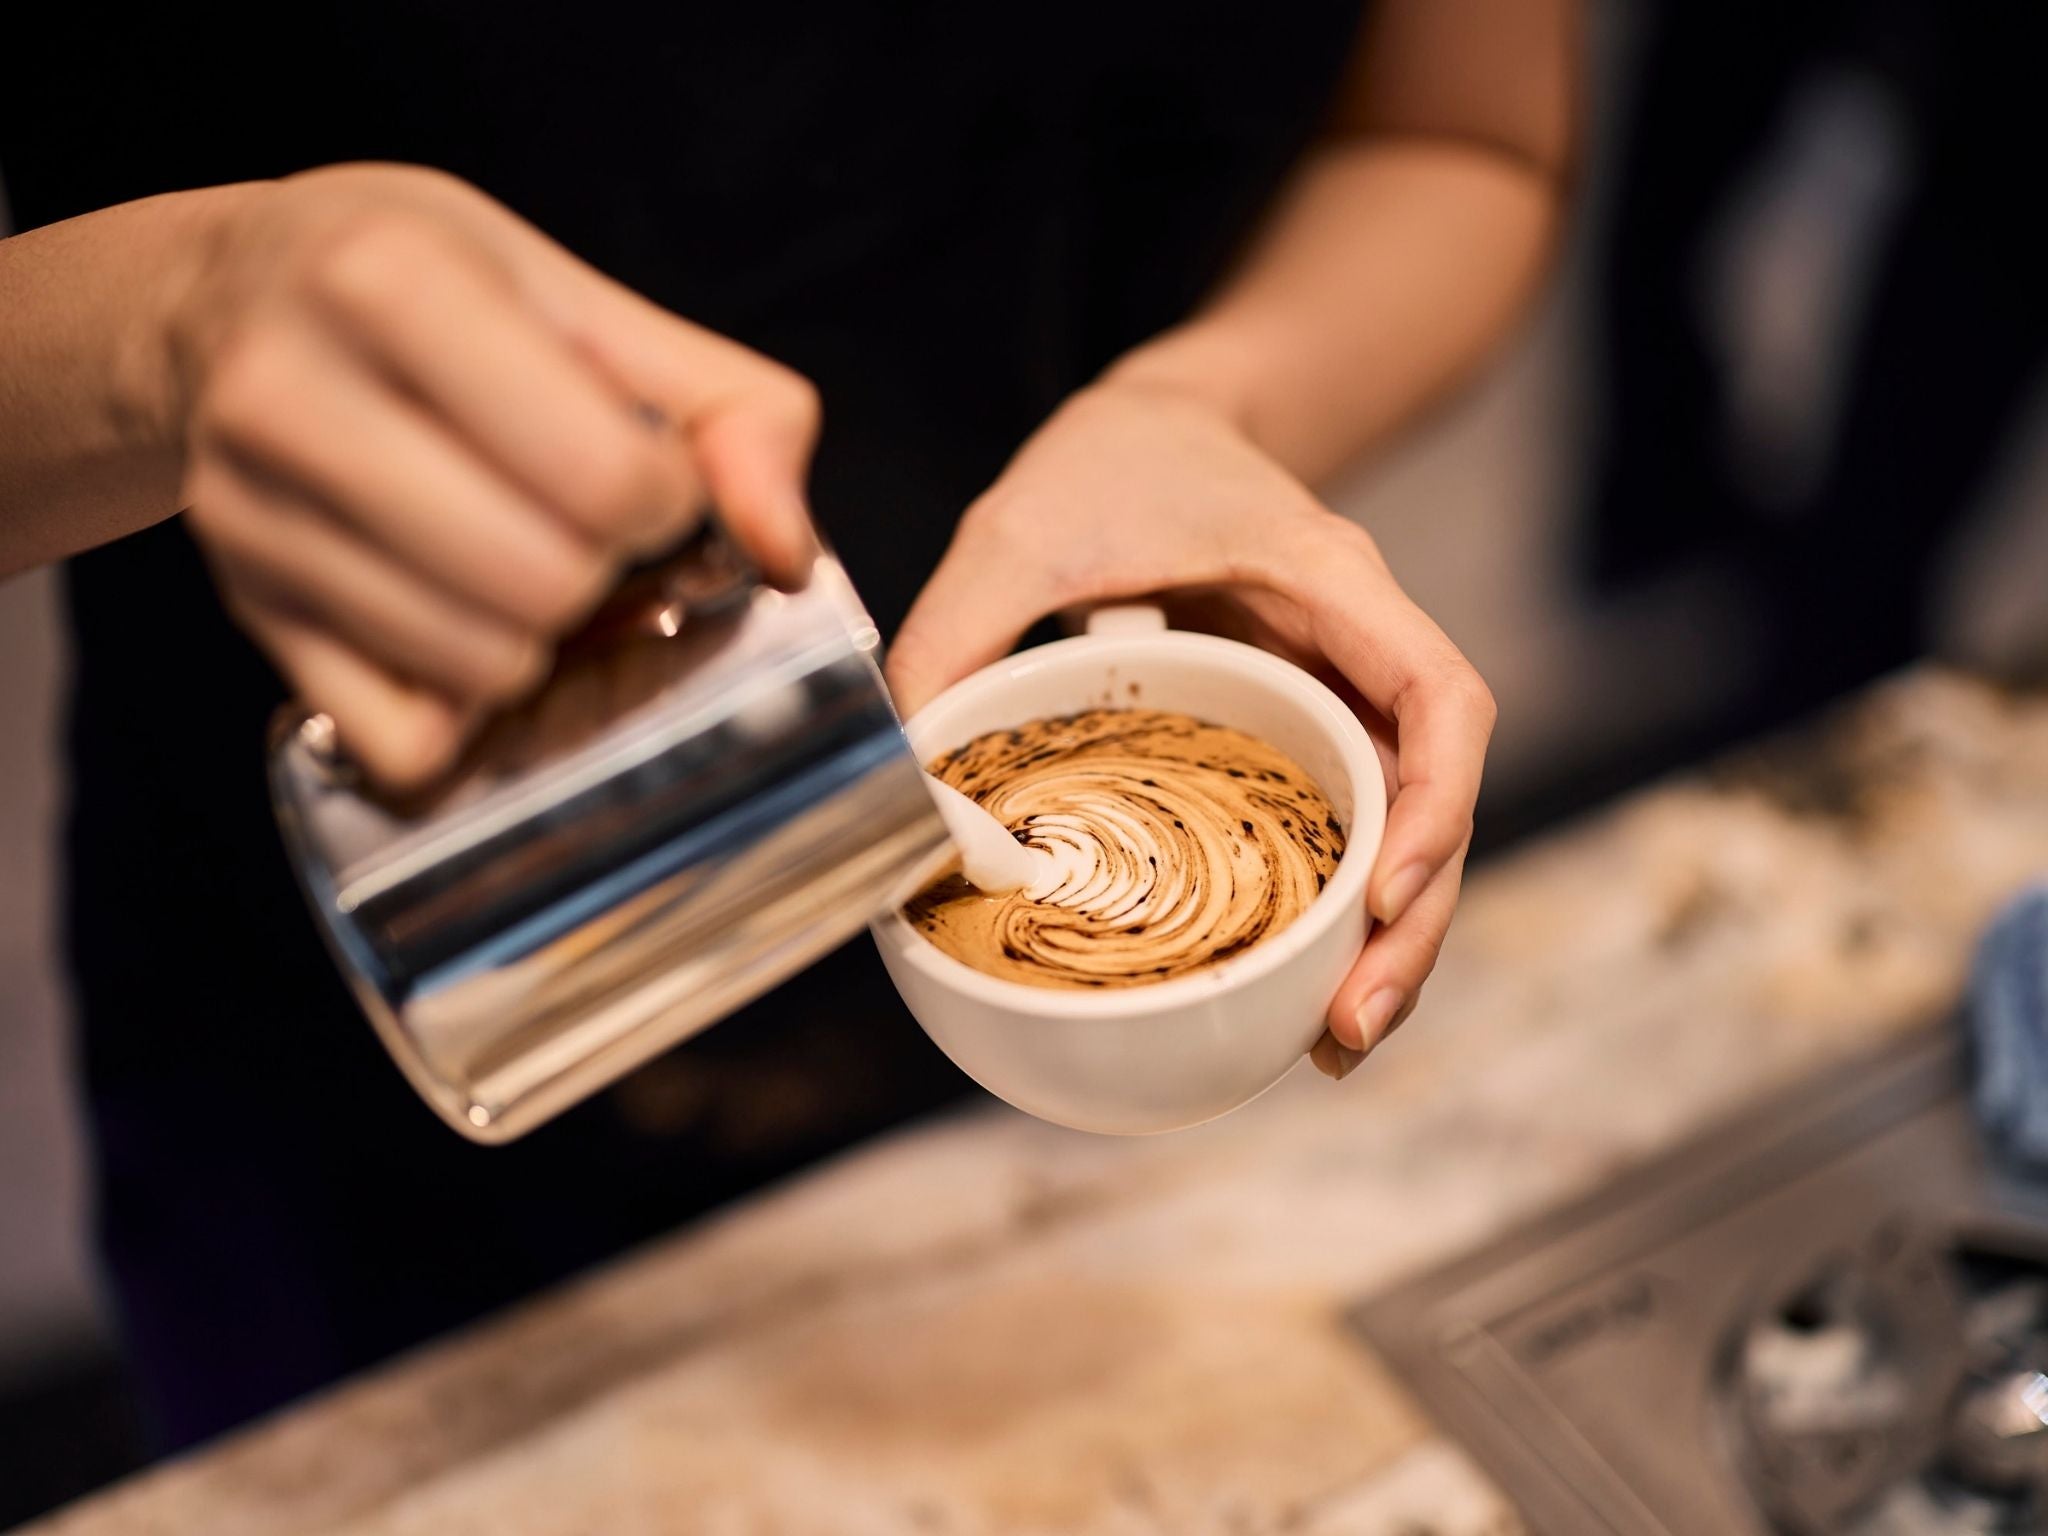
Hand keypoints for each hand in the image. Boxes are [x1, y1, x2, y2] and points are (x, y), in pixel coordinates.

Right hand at [161, 164, 820, 786]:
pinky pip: (403, 738)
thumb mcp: (586, 301)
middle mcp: (288, 396)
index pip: (604, 477)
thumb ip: (730, 411)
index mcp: (390, 282)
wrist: (229, 297)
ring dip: (541, 641)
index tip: (641, 472)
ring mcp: (249, 515)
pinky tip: (459, 625)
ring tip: (517, 563)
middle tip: (580, 526)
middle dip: (603, 571)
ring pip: (478, 669)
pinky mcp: (247, 612)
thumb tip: (787, 550)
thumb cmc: (430, 290)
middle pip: (544, 584)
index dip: (663, 498)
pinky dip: (461, 712)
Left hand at [887, 380, 1493, 1071]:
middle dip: (1414, 922)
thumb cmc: (1114, 456)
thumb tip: (898, 789)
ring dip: (1384, 938)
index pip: (1442, 697)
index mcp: (1333, 583)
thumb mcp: (1016, 530)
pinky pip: (1343, 824)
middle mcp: (1362, 647)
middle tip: (1349, 1032)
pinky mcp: (1307, 728)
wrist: (1164, 415)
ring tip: (1330, 1045)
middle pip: (1437, 795)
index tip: (1385, 898)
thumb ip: (955, 638)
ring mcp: (1342, 693)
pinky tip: (1292, 985)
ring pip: (1402, 828)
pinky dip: (1331, 908)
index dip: (1434, 805)